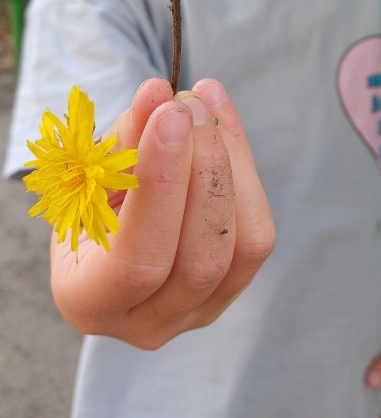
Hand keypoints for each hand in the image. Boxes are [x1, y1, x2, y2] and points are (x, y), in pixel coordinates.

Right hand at [50, 77, 274, 348]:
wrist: (109, 227)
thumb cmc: (86, 200)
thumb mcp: (88, 170)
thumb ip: (122, 137)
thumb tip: (158, 94)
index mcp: (90, 301)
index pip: (137, 260)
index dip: (160, 186)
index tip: (169, 116)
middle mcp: (148, 323)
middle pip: (201, 259)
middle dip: (204, 170)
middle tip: (188, 104)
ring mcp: (200, 311)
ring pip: (245, 246)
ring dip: (229, 162)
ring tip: (203, 102)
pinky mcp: (235, 286)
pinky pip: (258, 231)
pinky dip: (244, 165)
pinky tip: (221, 117)